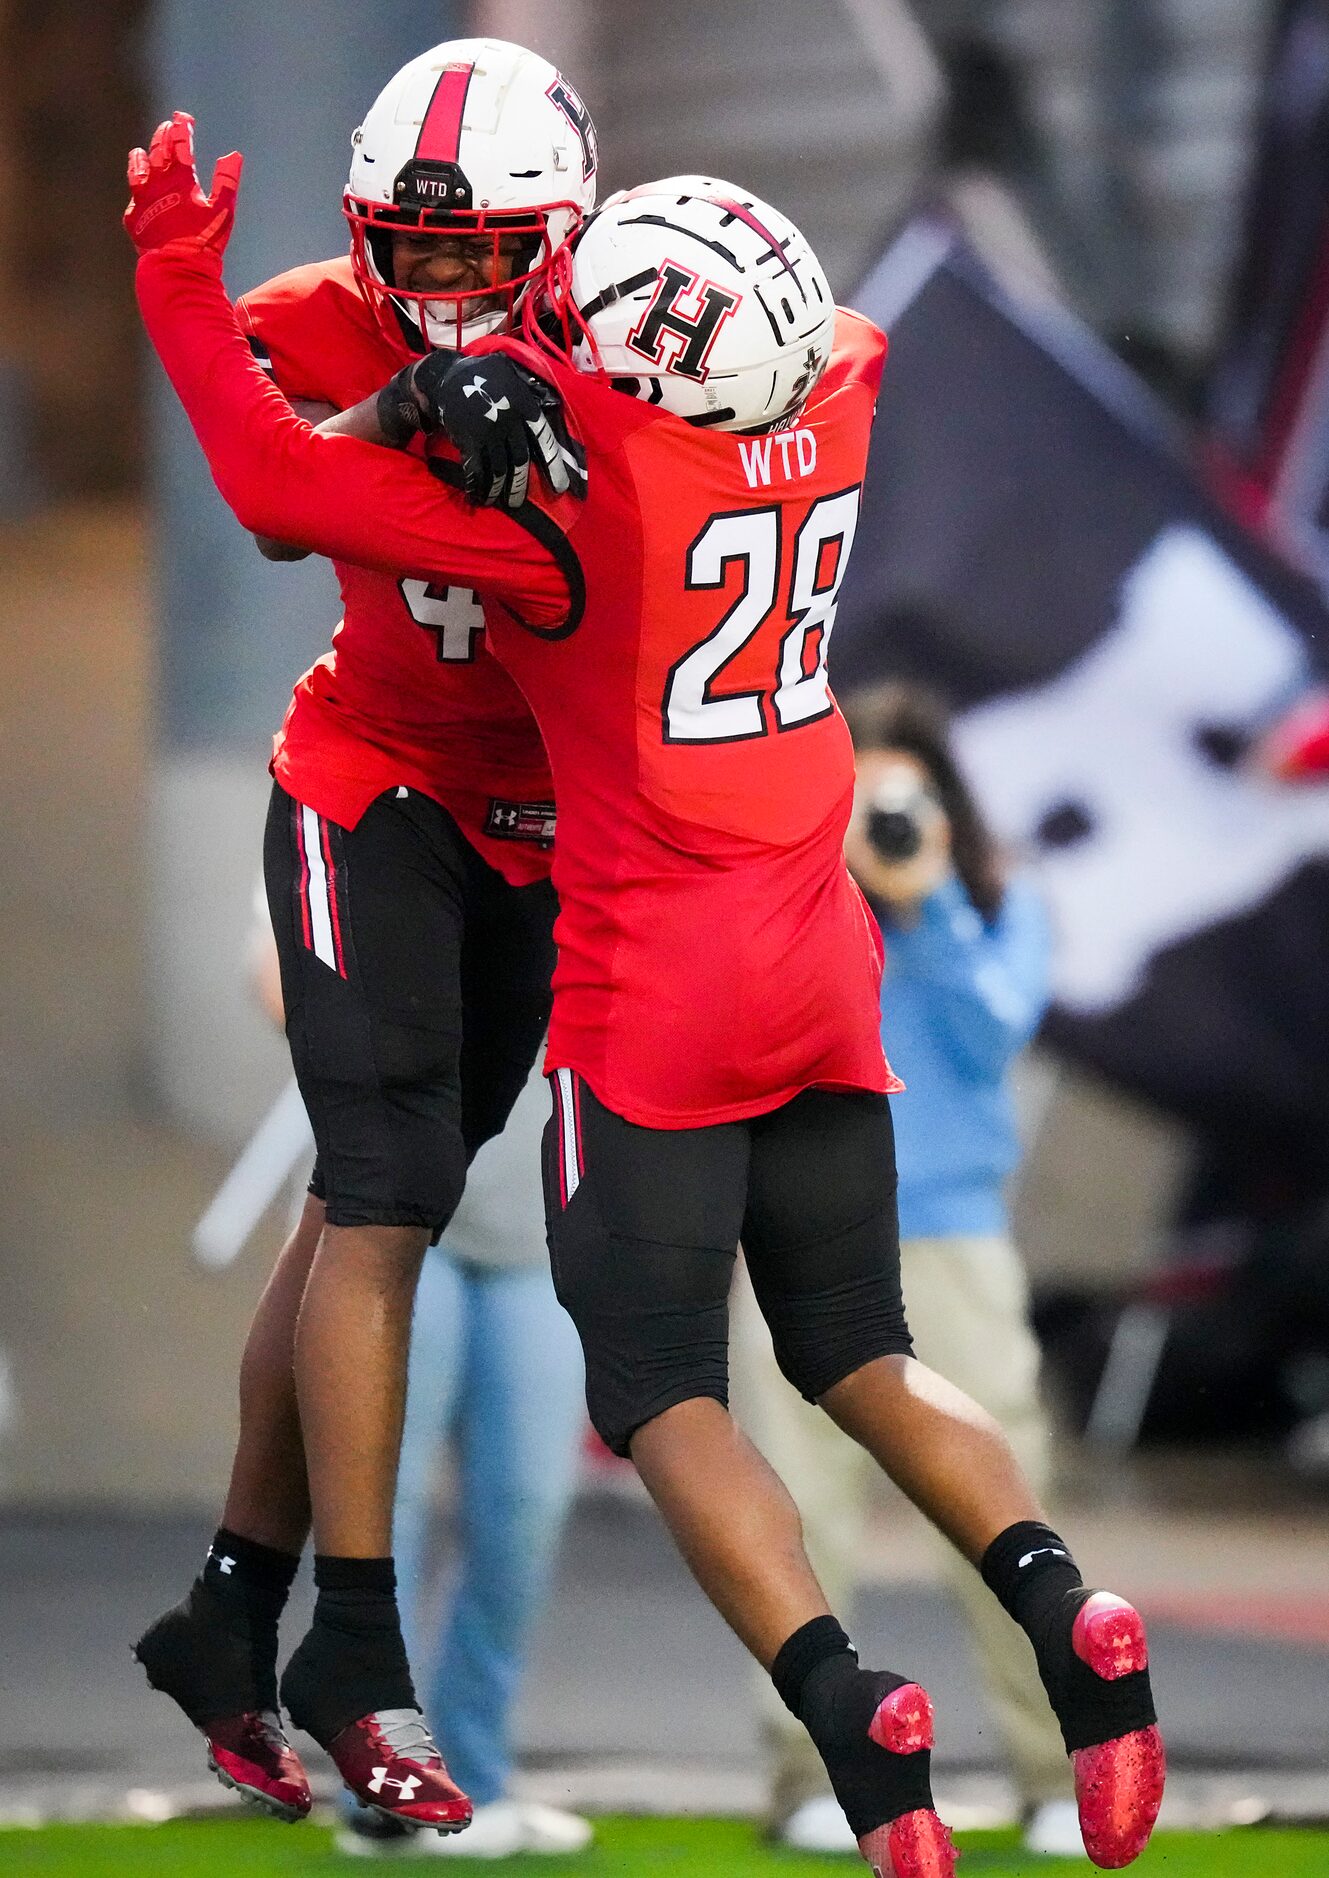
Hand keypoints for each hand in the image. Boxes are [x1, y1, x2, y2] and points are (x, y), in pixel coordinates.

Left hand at [124, 111, 241, 257]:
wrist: (177, 269)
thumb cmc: (204, 241)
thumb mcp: (223, 211)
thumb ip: (227, 181)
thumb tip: (233, 156)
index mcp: (179, 178)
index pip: (179, 143)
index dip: (182, 127)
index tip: (183, 117)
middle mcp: (156, 184)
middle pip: (157, 151)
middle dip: (163, 136)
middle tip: (167, 127)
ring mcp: (142, 201)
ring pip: (137, 172)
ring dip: (140, 160)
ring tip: (140, 153)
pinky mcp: (134, 221)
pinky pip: (133, 203)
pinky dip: (137, 196)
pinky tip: (139, 196)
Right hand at [414, 351, 585, 509]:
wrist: (446, 376)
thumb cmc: (483, 377)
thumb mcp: (512, 374)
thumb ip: (533, 390)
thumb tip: (555, 402)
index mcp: (524, 404)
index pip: (543, 438)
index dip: (552, 465)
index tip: (560, 487)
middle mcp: (509, 420)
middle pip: (520, 459)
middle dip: (520, 485)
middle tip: (518, 503)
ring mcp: (489, 432)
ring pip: (498, 469)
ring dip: (498, 489)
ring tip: (500, 502)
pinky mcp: (469, 440)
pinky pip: (476, 469)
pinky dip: (477, 485)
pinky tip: (477, 496)